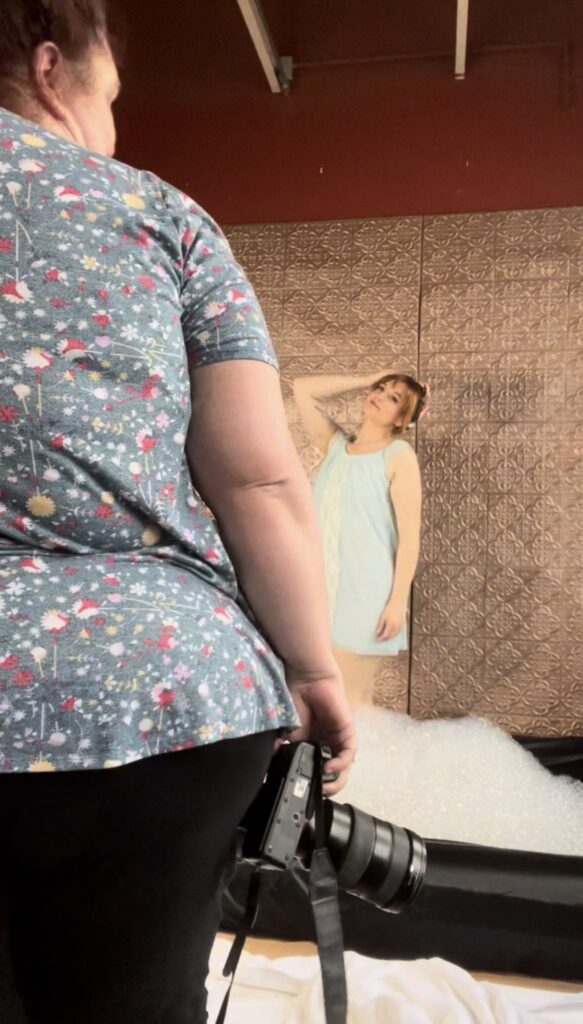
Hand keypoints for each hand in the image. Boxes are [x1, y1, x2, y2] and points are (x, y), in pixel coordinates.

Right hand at [285, 668, 355, 795]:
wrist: (305, 678)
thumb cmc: (294, 699)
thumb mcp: (286, 731)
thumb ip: (282, 749)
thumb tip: (269, 769)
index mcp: (312, 745)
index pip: (317, 770)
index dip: (313, 783)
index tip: (304, 790)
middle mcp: (327, 744)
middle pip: (333, 773)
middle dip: (327, 787)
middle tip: (317, 792)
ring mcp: (338, 738)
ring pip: (344, 767)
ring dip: (336, 779)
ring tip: (325, 785)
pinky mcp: (347, 731)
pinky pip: (349, 752)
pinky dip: (341, 763)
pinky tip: (330, 767)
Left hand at [376, 599, 405, 640]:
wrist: (398, 604)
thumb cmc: (390, 609)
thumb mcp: (383, 617)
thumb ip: (380, 626)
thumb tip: (377, 633)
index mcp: (391, 625)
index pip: (386, 635)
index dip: (382, 638)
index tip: (378, 639)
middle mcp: (396, 627)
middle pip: (390, 636)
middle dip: (385, 638)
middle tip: (380, 639)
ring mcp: (400, 626)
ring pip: (394, 635)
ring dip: (390, 637)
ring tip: (384, 637)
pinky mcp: (402, 625)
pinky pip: (397, 632)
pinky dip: (393, 634)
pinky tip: (390, 633)